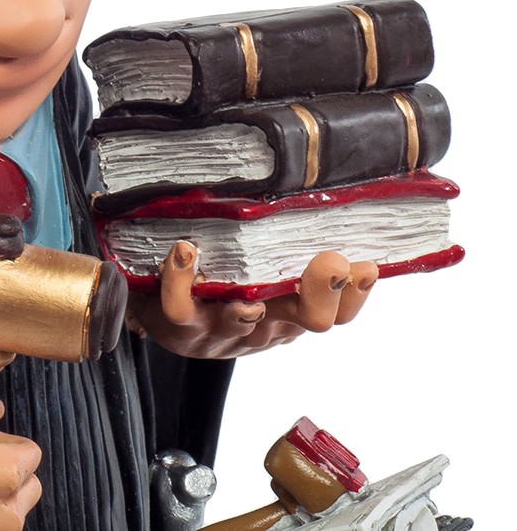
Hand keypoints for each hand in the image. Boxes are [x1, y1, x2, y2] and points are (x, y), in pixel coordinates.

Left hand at [126, 241, 377, 359]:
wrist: (164, 320)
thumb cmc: (222, 288)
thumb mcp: (266, 274)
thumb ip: (292, 248)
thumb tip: (327, 202)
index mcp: (291, 311)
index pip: (338, 310)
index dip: (355, 294)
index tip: (366, 265)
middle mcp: (264, 325)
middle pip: (308, 319)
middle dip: (322, 291)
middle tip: (331, 262)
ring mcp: (222, 329)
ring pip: (244, 321)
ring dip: (250, 301)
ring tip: (249, 274)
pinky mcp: (181, 326)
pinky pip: (180, 307)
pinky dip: (181, 279)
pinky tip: (185, 251)